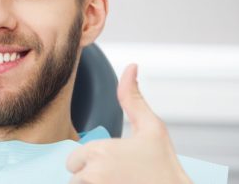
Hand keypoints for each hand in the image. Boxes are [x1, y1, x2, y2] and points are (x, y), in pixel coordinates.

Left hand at [66, 64, 191, 183]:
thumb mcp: (152, 127)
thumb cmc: (165, 167)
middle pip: (75, 176)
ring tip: (118, 182)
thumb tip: (131, 67)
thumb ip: (133, 98)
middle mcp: (91, 174)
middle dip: (91, 176)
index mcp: (99, 151)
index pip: (74, 159)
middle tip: (117, 176)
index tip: (113, 164)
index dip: (92, 160)